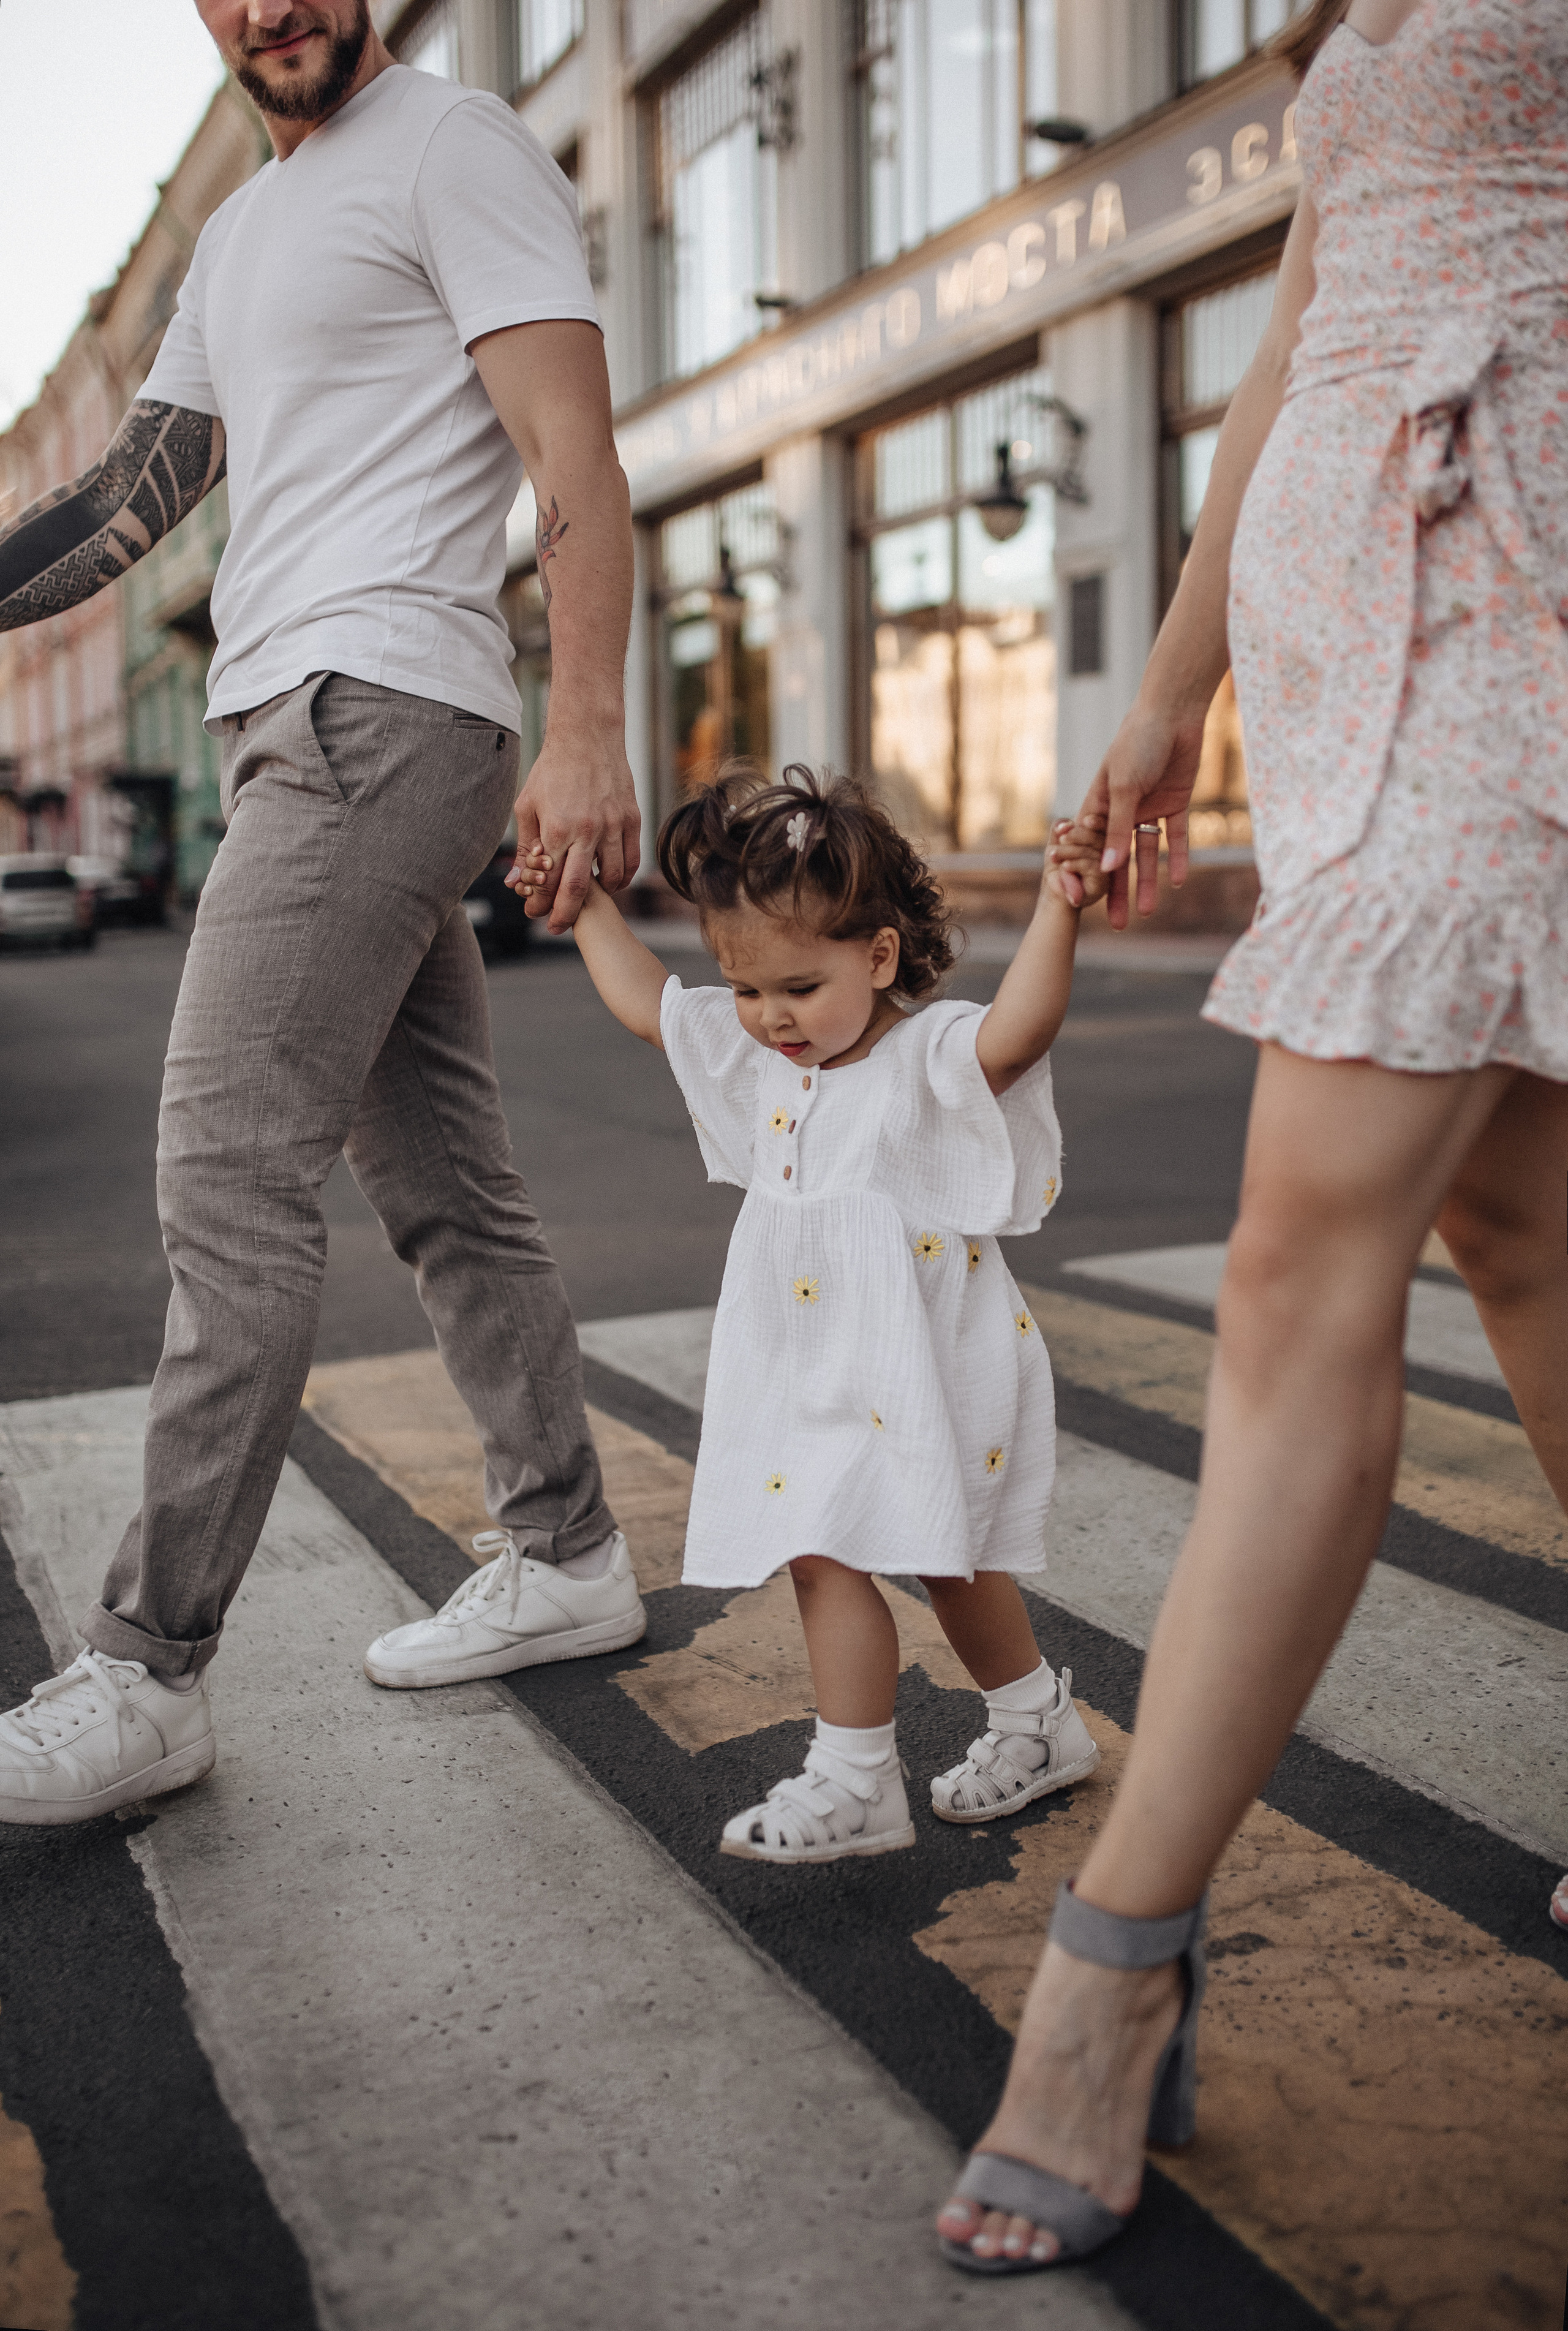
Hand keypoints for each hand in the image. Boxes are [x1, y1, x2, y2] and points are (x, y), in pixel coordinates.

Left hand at [505, 730, 640, 932]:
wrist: (587, 738)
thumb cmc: (553, 771)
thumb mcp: (528, 806)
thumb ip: (524, 846)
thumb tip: (514, 883)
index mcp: (557, 827)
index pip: (547, 880)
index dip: (540, 903)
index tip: (534, 914)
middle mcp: (587, 830)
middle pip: (578, 889)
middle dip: (565, 914)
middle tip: (558, 927)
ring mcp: (614, 826)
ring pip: (611, 879)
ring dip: (598, 896)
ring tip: (584, 897)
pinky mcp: (632, 820)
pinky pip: (631, 861)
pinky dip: (621, 878)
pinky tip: (608, 879)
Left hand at [1045, 813, 1111, 910]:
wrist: (1052, 896)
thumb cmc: (1056, 866)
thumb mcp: (1056, 841)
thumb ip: (1061, 829)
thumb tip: (1066, 825)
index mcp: (1102, 838)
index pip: (1105, 825)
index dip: (1096, 821)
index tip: (1082, 820)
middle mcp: (1110, 853)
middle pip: (1103, 837)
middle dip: (1079, 835)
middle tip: (1061, 839)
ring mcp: (1109, 869)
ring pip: (1096, 851)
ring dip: (1071, 851)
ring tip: (1054, 855)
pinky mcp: (1103, 883)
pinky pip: (1093, 867)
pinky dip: (1076, 864)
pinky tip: (1064, 866)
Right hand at [1079, 697, 1208, 928]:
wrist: (1174, 711)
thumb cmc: (1137, 742)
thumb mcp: (1123, 788)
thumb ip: (1116, 830)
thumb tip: (1107, 870)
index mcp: (1098, 804)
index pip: (1090, 848)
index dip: (1088, 876)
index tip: (1086, 906)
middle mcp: (1122, 809)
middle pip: (1118, 858)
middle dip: (1116, 890)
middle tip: (1117, 924)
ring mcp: (1149, 806)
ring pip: (1146, 853)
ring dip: (1146, 881)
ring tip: (1147, 912)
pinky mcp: (1177, 802)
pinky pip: (1176, 836)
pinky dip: (1177, 856)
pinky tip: (1178, 881)